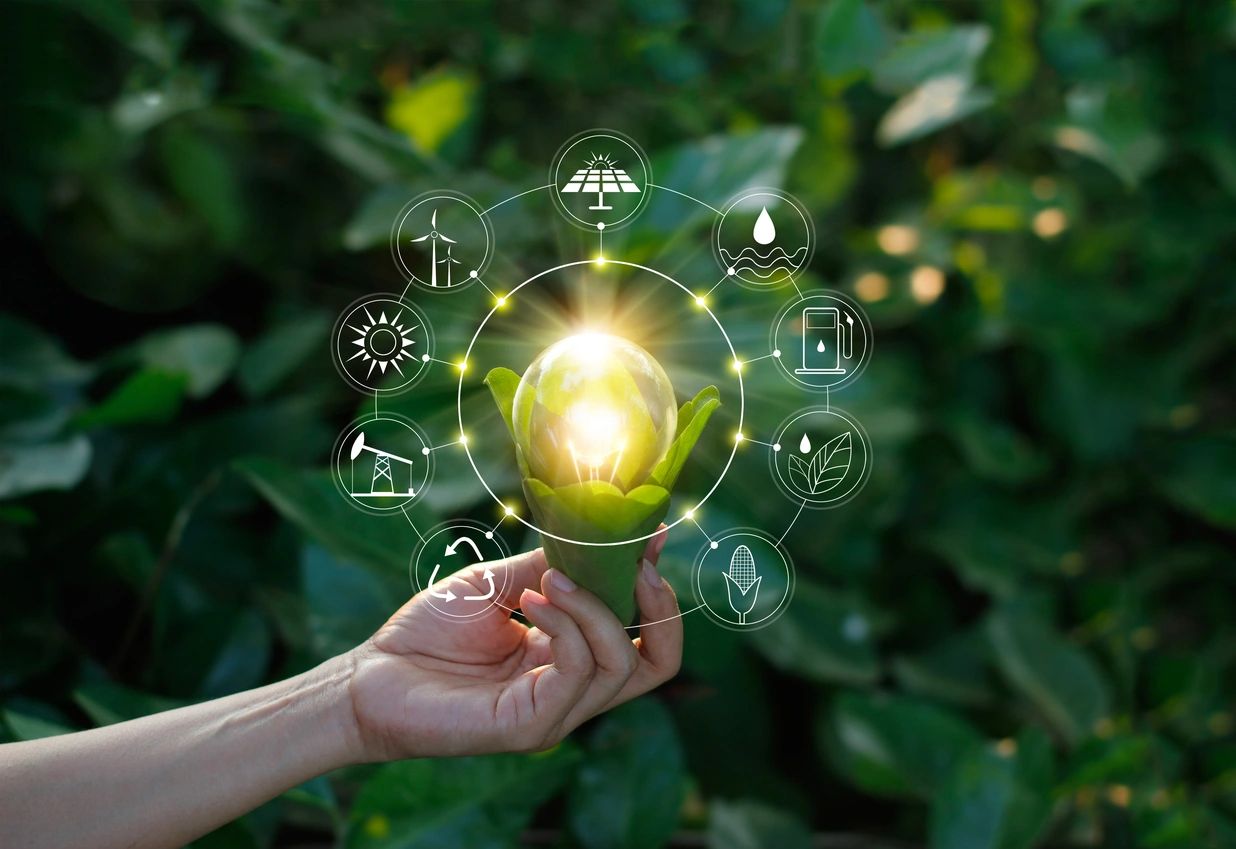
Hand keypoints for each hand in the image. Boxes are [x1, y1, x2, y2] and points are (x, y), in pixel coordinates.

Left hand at [345, 529, 679, 761]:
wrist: (370, 675)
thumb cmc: (430, 632)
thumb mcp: (500, 584)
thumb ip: (549, 567)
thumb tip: (600, 534)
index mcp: (573, 657)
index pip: (643, 634)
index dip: (656, 587)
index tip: (653, 535)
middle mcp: (574, 690)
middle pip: (659, 662)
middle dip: (661, 607)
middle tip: (639, 563)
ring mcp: (558, 712)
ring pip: (621, 662)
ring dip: (594, 606)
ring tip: (550, 579)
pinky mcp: (532, 726)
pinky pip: (577, 671)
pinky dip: (566, 625)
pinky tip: (532, 601)